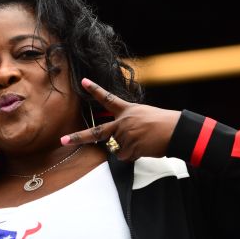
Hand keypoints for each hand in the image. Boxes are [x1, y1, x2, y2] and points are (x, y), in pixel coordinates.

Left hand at [61, 78, 179, 160]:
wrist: (176, 130)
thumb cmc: (164, 124)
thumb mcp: (144, 115)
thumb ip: (128, 124)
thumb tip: (117, 142)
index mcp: (127, 110)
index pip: (108, 98)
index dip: (95, 90)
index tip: (83, 82)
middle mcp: (122, 122)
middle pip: (96, 132)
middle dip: (78, 137)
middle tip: (63, 140)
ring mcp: (124, 135)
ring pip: (117, 149)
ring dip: (129, 149)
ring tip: (144, 142)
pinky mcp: (129, 147)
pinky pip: (125, 156)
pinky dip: (134, 155)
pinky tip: (144, 148)